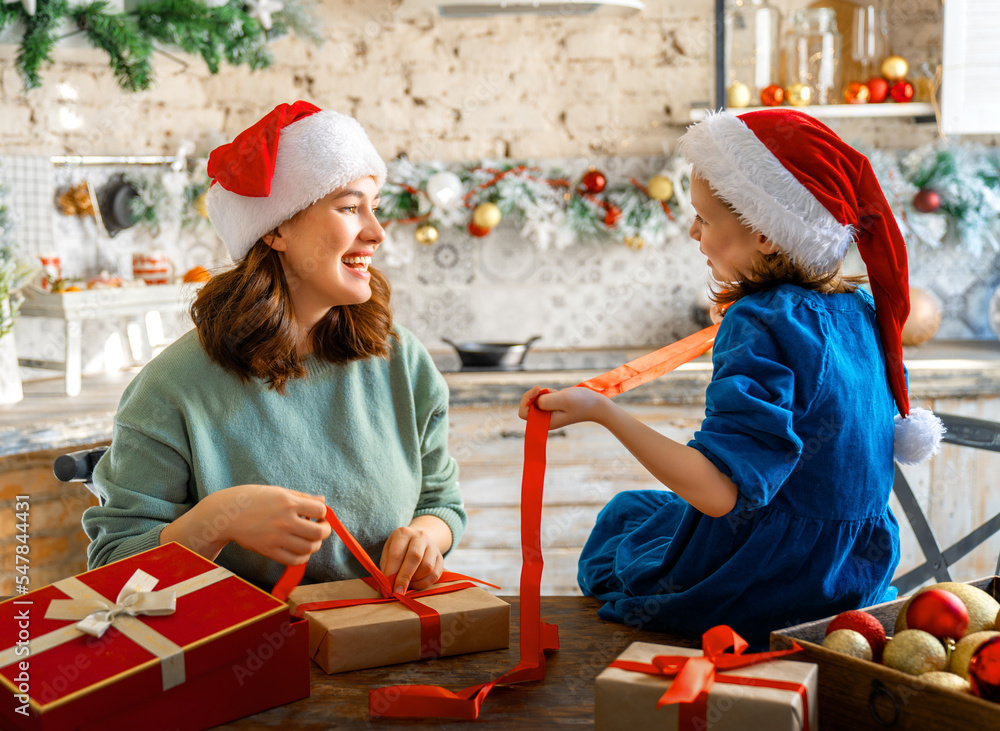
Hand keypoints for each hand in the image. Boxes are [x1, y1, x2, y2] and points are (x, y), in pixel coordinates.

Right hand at [213, 484, 330, 565]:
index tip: (319, 514)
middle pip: (319, 532)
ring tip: (310, 539)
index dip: (323, 513)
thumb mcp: (277, 491)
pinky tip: (301, 550)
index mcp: (288, 502)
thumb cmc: (252, 499)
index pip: (320, 510)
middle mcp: (284, 520)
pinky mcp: (269, 551)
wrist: (226, 514)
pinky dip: (302, 557)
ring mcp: (277, 538)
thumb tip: (323, 500)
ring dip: (315, 545)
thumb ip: (302, 496)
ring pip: (309, 548)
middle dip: (325, 531)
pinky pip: (294, 560)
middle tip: (321, 528)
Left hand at [379, 524, 444, 593]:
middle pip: (415, 557)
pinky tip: (416, 584)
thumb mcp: (388, 552)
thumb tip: (386, 588)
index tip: (388, 588)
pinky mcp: (441, 557)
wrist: (418, 539)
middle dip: (405, 578)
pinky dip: (424, 583)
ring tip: (407, 584)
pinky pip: (435, 574)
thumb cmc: (399, 549)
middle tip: (398, 592)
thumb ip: (387, 567)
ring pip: (427, 567)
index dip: (391, 573)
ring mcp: (432, 546)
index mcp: (403, 533)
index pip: (396, 554)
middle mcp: (420, 537)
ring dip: (415, 581)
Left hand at [518, 385, 611, 429]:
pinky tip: (559, 394)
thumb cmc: (582, 403)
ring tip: (557, 393)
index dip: (527, 399)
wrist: (597, 405)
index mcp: (545, 423)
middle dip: (536, 394)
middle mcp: (545, 420)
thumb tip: (535, 400)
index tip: (538, 389)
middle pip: (528, 405)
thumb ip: (546, 400)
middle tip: (549, 390)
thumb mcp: (563, 399)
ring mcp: (549, 413)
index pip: (524, 412)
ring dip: (543, 392)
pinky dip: (549, 392)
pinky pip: (543, 397)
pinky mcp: (553, 407)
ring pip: (535, 399)